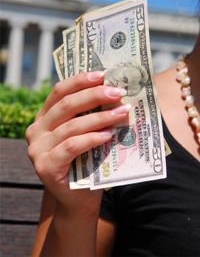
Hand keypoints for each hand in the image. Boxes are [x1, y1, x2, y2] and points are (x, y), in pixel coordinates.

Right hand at [26, 71, 128, 215]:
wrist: (78, 198)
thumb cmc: (85, 162)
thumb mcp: (85, 134)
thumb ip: (90, 116)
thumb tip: (115, 93)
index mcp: (44, 118)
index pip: (59, 92)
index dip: (80, 81)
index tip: (103, 74)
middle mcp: (36, 130)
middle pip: (66, 105)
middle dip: (94, 96)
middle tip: (117, 93)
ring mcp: (37, 149)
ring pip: (71, 126)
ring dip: (100, 118)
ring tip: (122, 113)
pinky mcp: (45, 166)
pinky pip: (71, 146)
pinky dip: (92, 138)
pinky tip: (109, 135)